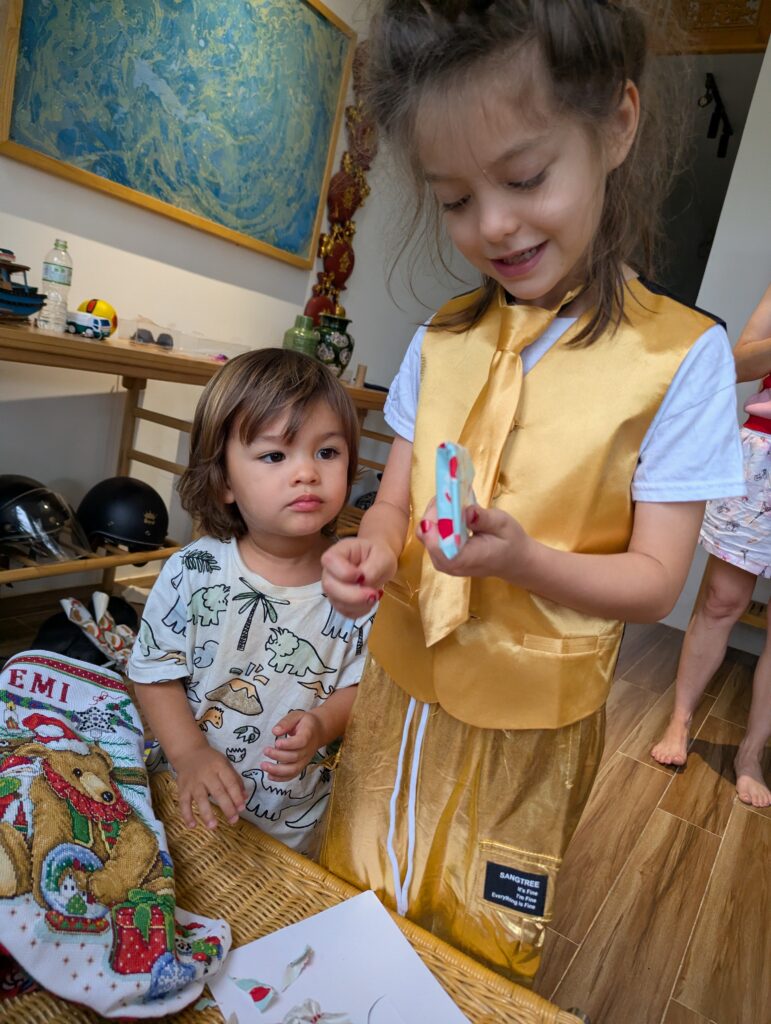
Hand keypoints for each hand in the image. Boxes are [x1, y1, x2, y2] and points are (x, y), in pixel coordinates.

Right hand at [173, 744, 246, 829]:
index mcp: (220, 767)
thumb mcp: (226, 764)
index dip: (236, 796)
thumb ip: (236, 780)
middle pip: (217, 791)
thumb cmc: (211, 761)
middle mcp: (206, 774)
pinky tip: (192, 826)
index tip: (242, 808)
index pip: (230, 782)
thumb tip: (244, 798)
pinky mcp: (182, 788)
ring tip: (213, 826)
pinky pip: (184, 802)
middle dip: (226, 807)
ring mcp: (193, 782)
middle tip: (233, 820)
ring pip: (200, 798)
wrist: (188, 752)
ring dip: (206, 813)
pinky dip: (186, 814)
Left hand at [262, 710, 324, 781]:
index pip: (301, 742)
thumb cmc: (305, 722)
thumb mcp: (296, 716)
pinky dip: (281, 778)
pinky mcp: (301, 765)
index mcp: (308, 734)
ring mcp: (305, 760)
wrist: (318, 731)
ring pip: (293, 769)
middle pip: (295, 757)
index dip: (289, 744)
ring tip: (263, 766)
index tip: (276, 743)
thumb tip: (275, 731)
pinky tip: (269, 776)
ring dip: (277, 770)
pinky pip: (292, 775)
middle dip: (278, 756)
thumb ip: (286, 722)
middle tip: (265, 751)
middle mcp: (308, 750)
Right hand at [321, 537, 392, 617]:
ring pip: (338, 603)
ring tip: (375, 595)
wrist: (379, 562)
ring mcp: (332, 589)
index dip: (345, 573)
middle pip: (330, 587)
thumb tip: (363, 582)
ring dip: (359, 604)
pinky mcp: (339, 602)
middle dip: (353, 596)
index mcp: (337, 553)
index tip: (362, 576)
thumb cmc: (378, 554)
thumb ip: (373, 568)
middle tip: (374, 594)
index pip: (330, 562)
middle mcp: (329, 571)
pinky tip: (370, 601)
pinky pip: (346, 612)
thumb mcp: (383, 556)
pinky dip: (360, 610)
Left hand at [417, 498, 533, 584]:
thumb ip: (483, 519)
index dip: (436, 520)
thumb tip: (467, 510)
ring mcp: (442, 560)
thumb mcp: (503, 524)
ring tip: (452, 499)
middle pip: (426, 534)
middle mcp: (447, 563)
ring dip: (436, 513)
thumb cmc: (510, 542)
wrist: (513, 560)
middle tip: (450, 493)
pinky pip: (430, 534)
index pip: (436, 544)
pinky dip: (438, 519)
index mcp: (464, 559)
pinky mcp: (441, 555)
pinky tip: (451, 510)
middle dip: (435, 511)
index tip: (447, 500)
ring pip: (425, 532)